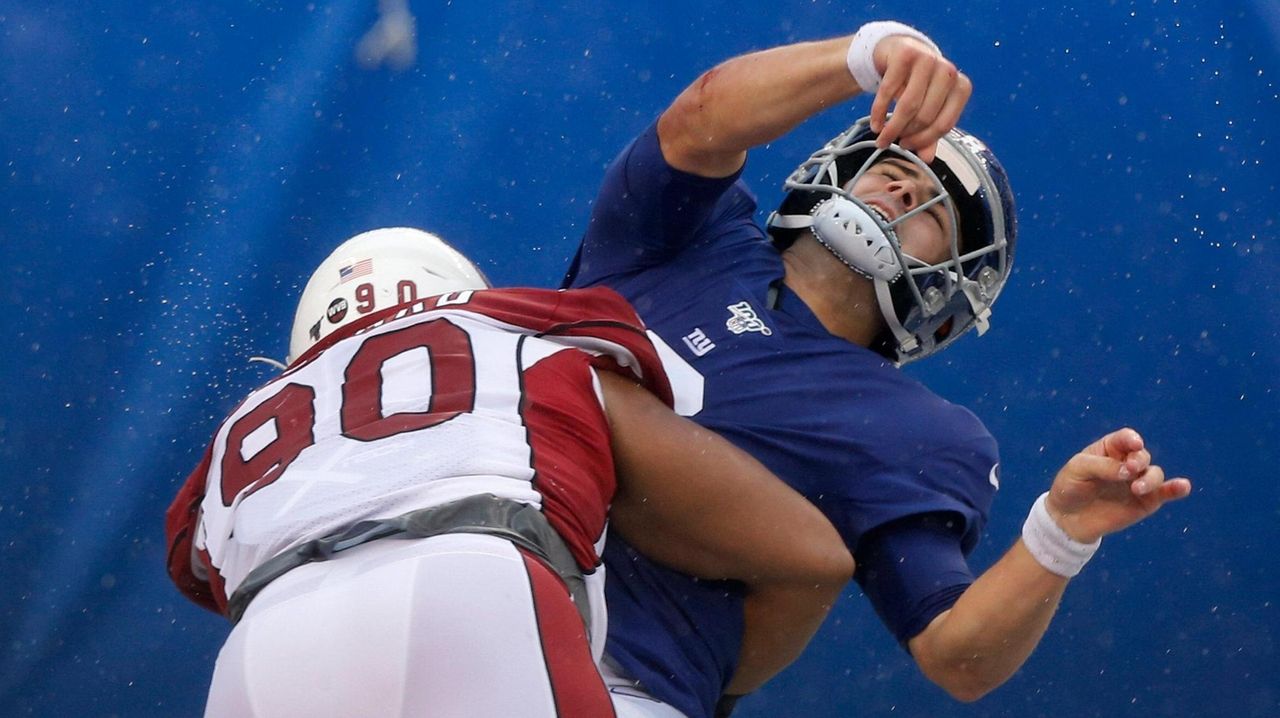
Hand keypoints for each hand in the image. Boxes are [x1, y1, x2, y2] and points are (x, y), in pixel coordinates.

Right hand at [869, 35, 971, 162]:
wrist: (900, 50)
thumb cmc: (916, 83)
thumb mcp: (926, 106)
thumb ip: (929, 132)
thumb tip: (926, 158)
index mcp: (960, 86)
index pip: (945, 123)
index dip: (925, 140)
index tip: (907, 147)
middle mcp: (948, 70)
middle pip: (926, 116)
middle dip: (906, 134)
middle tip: (892, 143)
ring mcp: (928, 59)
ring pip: (908, 105)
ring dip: (892, 128)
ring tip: (881, 139)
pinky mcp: (905, 53)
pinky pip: (888, 91)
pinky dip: (879, 112)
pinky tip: (875, 124)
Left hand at [1045, 428, 1192, 543]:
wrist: (1068, 519)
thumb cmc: (1070, 487)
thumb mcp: (1078, 470)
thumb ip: (1103, 466)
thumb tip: (1129, 471)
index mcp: (1110, 449)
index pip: (1125, 438)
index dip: (1131, 439)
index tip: (1134, 445)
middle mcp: (1127, 463)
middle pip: (1142, 455)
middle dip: (1138, 460)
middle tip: (1128, 470)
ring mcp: (1137, 482)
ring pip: (1154, 473)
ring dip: (1150, 478)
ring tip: (1137, 488)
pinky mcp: (1146, 502)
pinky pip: (1165, 493)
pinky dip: (1176, 489)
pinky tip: (1183, 486)